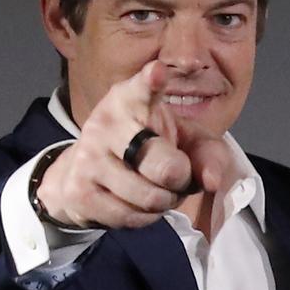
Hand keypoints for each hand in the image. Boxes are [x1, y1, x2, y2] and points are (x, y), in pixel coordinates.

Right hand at [35, 61, 230, 228]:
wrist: (87, 172)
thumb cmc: (149, 147)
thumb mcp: (185, 141)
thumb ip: (209, 154)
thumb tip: (211, 180)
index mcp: (132, 99)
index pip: (142, 89)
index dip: (151, 82)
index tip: (157, 73)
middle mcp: (106, 122)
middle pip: (165, 166)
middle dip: (181, 179)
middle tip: (176, 175)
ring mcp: (89, 157)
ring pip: (151, 198)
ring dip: (164, 201)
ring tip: (155, 187)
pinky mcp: (79, 190)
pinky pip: (132, 217)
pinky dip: (144, 217)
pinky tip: (134, 201)